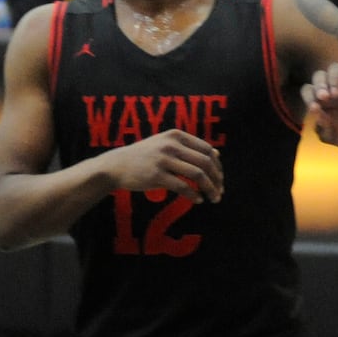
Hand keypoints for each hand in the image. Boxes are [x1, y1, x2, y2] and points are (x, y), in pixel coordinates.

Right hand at [103, 129, 222, 202]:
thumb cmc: (145, 156)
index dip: (217, 166)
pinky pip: (182, 186)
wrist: (117, 165)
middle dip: (217, 179)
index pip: (207, 149)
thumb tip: (217, 154)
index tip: (220, 179)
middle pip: (205, 162)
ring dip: (209, 188)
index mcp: (176, 135)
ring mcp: (164, 159)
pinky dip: (193, 195)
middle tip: (220, 192)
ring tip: (213, 198)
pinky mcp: (156, 175)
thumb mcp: (166, 143)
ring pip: (197, 174)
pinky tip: (197, 200)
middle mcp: (172, 145)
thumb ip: (189, 147)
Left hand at [302, 63, 337, 150]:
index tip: (314, 107)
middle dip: (319, 84)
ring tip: (337, 94)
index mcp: (321, 101)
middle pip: (319, 75)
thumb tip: (316, 112)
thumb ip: (323, 127)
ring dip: (333, 78)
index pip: (308, 90)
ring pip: (335, 68)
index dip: (308, 96)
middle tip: (324, 97)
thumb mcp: (334, 137)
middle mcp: (332, 89)